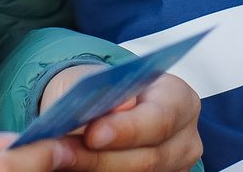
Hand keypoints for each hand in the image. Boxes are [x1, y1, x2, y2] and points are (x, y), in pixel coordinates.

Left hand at [37, 66, 203, 171]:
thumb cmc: (103, 92)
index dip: (127, 130)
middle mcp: (183, 138)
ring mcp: (172, 168)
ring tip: (58, 160)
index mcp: (179, 100)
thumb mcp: (97, 79)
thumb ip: (104, 91)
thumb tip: (120, 107)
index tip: (92, 134)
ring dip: (92, 171)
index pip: (161, 119)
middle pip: (147, 159)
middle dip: (99, 158)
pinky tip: (69, 168)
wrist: (100, 112)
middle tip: (60, 153)